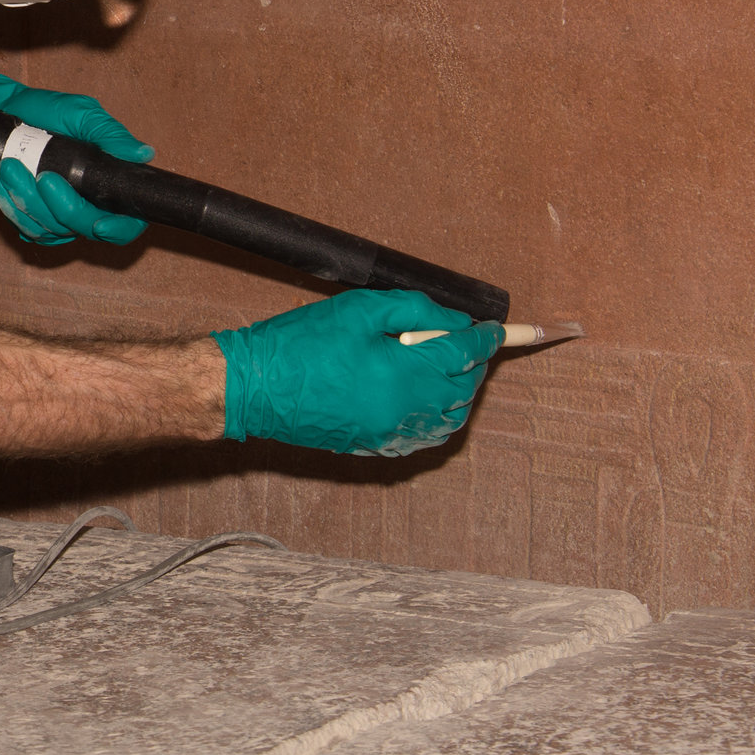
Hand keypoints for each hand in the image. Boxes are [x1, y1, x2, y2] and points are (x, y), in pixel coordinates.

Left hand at [0, 72, 151, 246]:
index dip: (119, 229)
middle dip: (60, 207)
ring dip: (27, 201)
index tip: (99, 223)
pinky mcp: (31, 217)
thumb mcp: (81, 114)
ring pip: (50, 229)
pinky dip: (9, 205)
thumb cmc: (48, 111)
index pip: (127, 222)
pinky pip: (24, 226)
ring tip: (9, 167)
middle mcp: (88, 204)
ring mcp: (58, 214)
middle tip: (41, 176)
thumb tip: (144, 154)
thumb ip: (110, 134)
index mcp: (109, 182)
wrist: (6, 109)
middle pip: (84, 228)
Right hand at [215, 289, 502, 456]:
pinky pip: (426, 435)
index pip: (465, 353)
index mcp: (405, 374)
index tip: (499, 328)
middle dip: (472, 362)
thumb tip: (454, 322)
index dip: (488, 337)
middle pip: (464, 388)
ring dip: (458, 392)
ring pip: (450, 418)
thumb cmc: (300, 343)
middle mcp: (406, 411)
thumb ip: (415, 310)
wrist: (255, 387)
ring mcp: (392, 433)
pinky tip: (424, 397)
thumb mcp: (359, 309)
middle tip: (462, 339)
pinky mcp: (376, 445)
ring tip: (443, 367)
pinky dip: (438, 416)